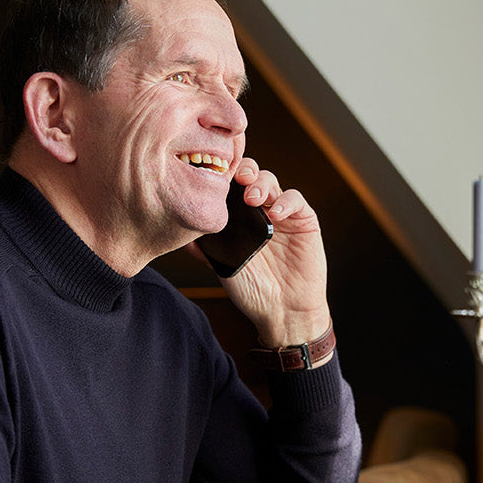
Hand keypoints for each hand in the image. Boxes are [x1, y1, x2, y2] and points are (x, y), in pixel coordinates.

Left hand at [216, 159, 330, 346]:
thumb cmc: (252, 289)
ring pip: (270, 181)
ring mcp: (282, 213)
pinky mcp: (304, 220)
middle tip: (235, 180)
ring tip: (252, 199)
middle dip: (242, 170)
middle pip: (249, 174)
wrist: (282, 311)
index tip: (212, 177)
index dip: (222, 174)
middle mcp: (259, 209)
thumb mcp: (222, 266)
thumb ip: (204, 246)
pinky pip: (295, 199)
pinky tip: (275, 215)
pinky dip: (285, 202)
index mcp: (237, 216)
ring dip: (260, 184)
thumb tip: (178, 231)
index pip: (229, 184)